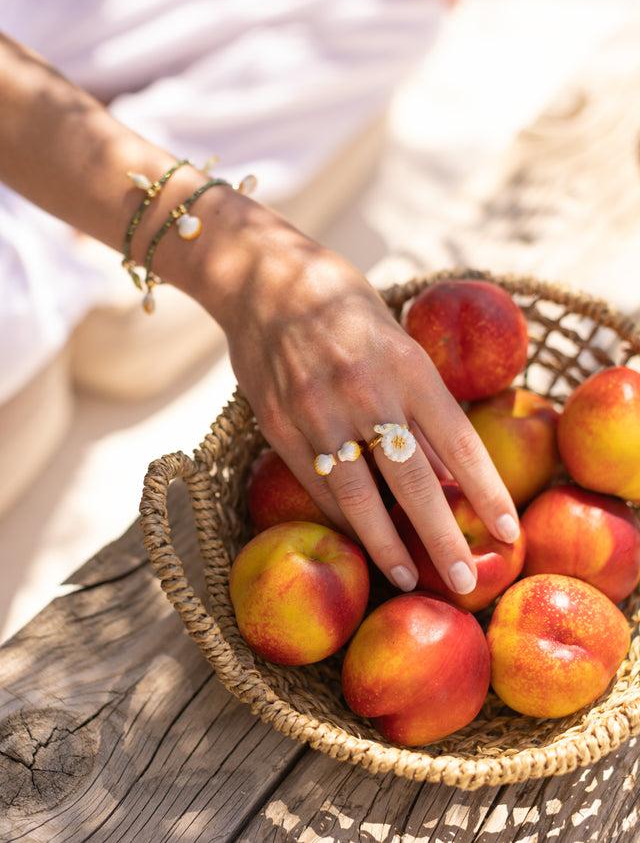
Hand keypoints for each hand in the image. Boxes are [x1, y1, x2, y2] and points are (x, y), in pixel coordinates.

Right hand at [216, 212, 519, 594]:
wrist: (265, 282)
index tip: (509, 530)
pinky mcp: (279, 425)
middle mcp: (365, 391)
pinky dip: (340, 516)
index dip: (487, 490)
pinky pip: (315, 484)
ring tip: (403, 577)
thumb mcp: (397, 343)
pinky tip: (357, 538)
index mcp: (407, 365)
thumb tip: (449, 473)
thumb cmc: (345, 309)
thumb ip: (419, 407)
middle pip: (413, 480)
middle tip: (464, 581)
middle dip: (441, 537)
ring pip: (356, 495)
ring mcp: (317, 411)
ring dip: (384, 543)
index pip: (459, 441)